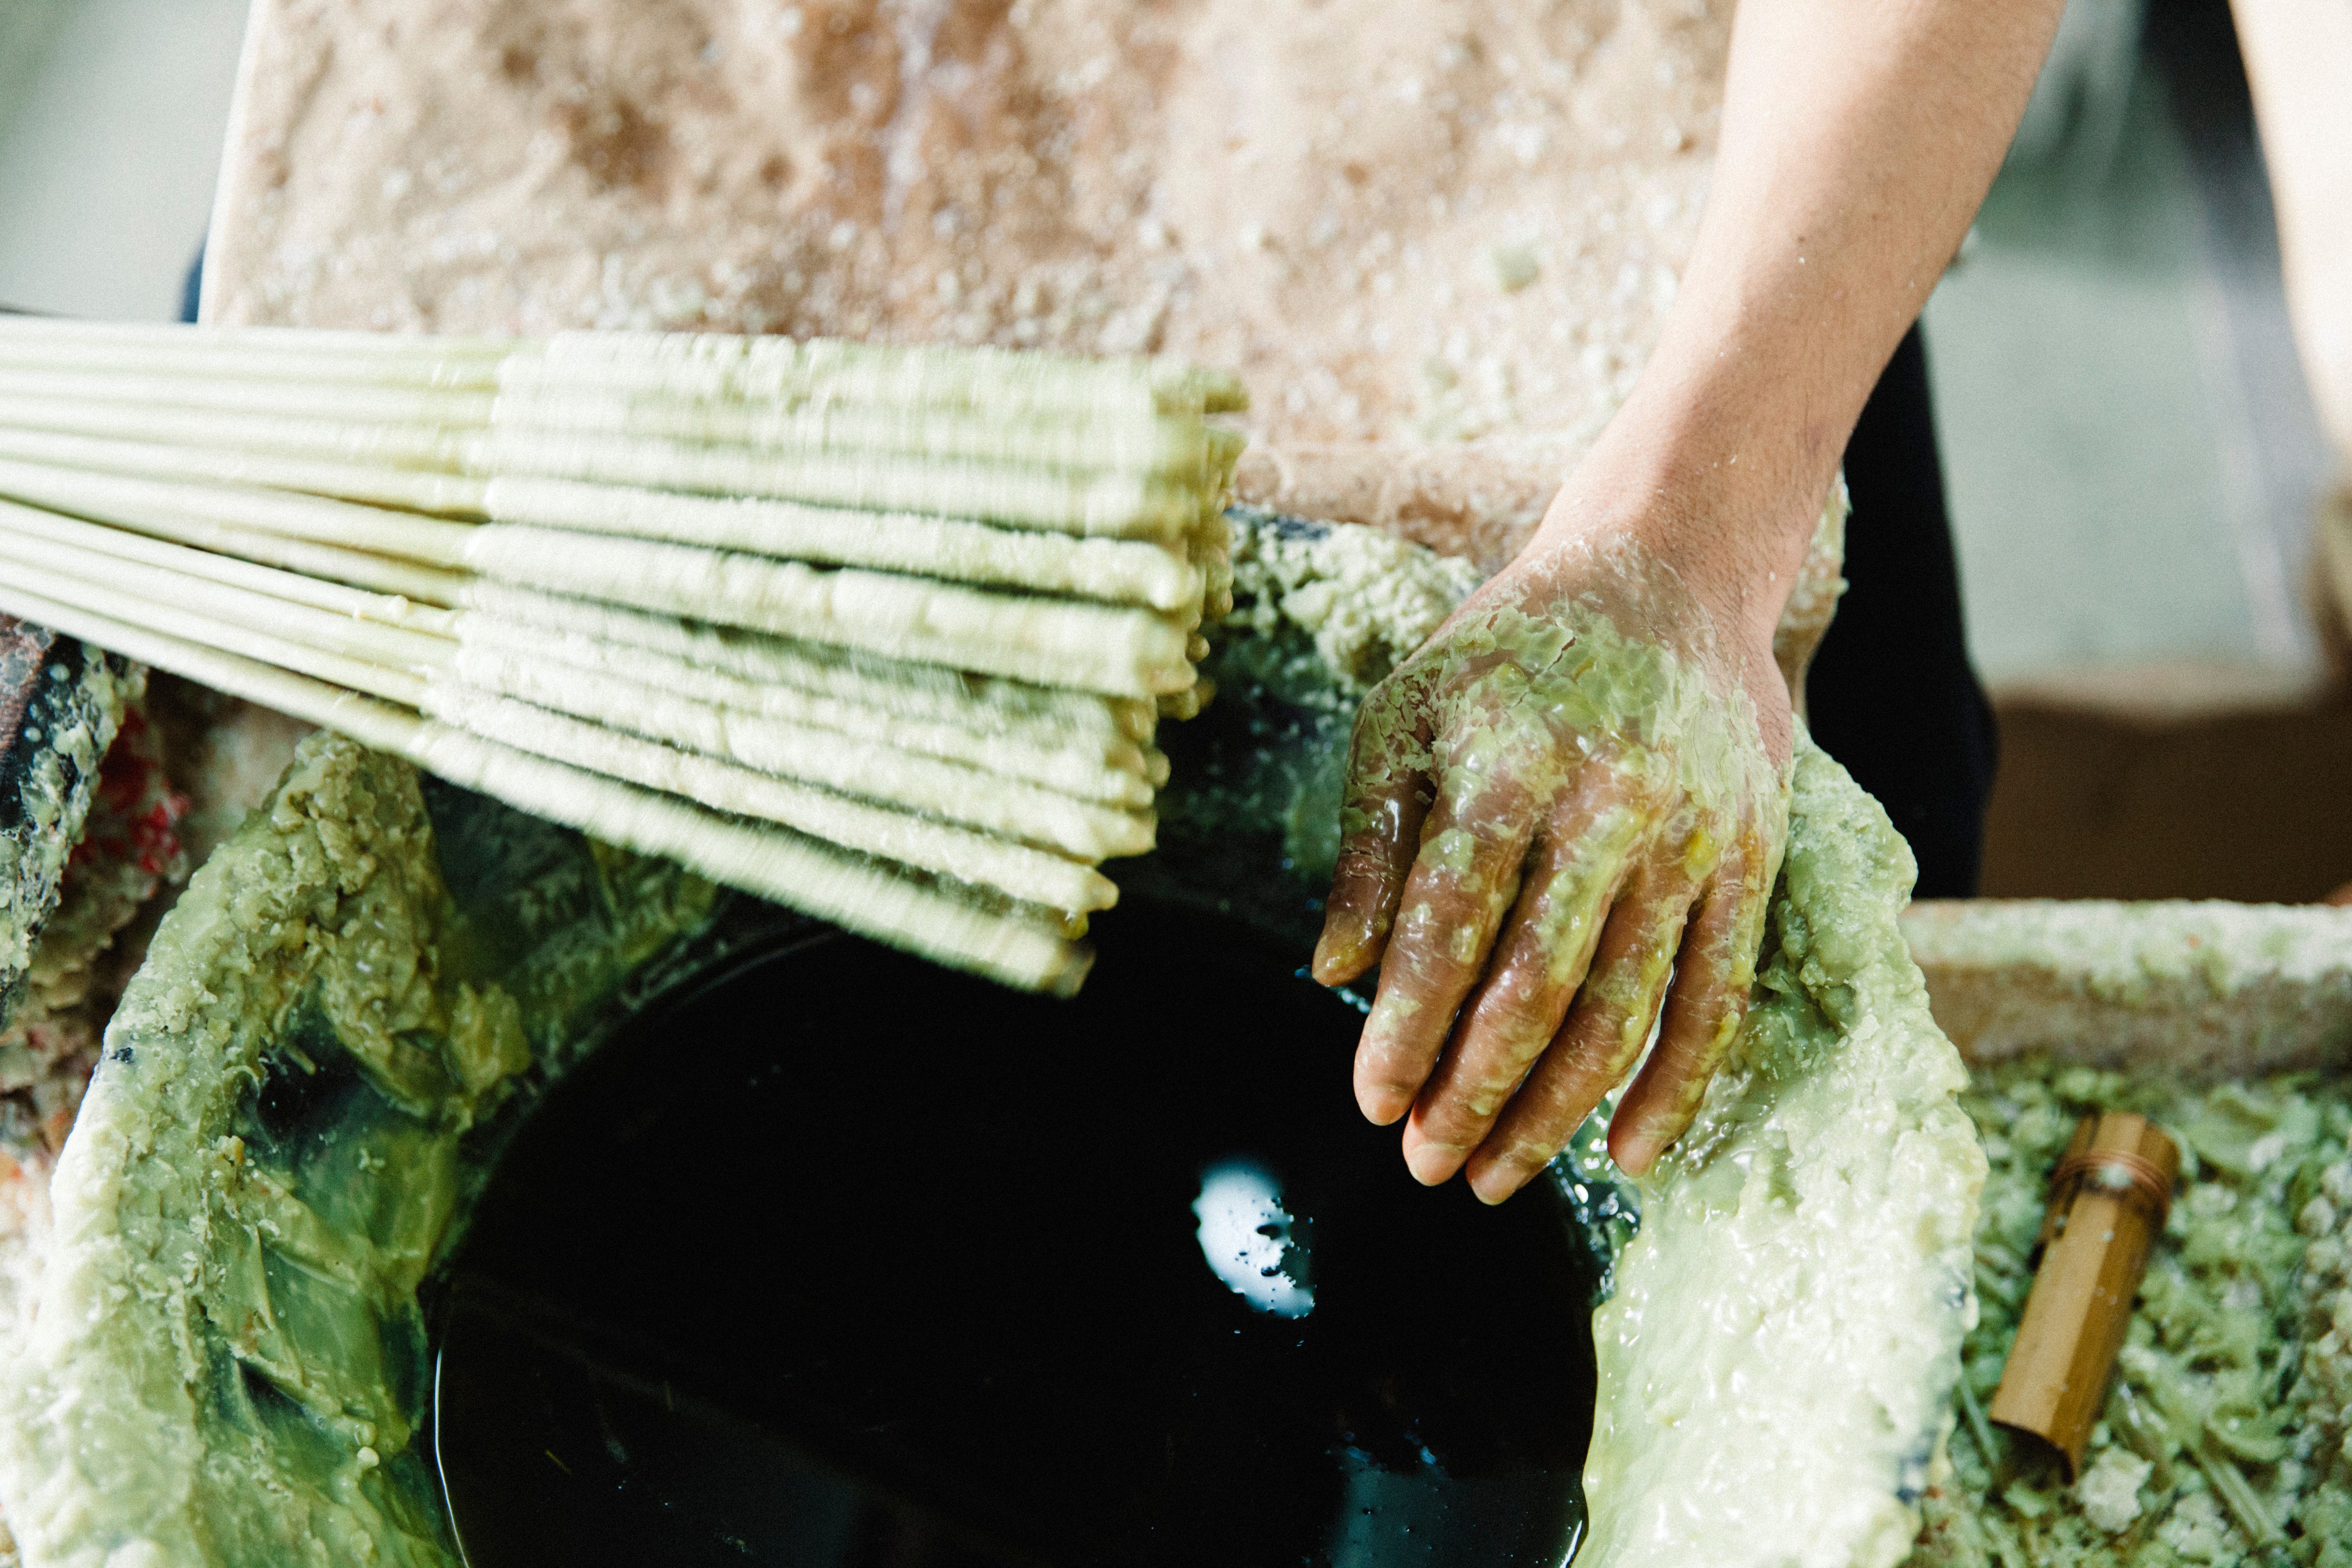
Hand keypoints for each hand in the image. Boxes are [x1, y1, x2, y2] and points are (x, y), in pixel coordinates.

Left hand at [1311, 520, 1792, 1199]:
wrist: (1667, 576)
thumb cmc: (1510, 656)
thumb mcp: (1410, 717)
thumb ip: (1371, 848)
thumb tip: (1331, 976)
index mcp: (1510, 764)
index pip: (1448, 927)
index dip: (1407, 1028)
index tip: (1371, 1104)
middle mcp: (1608, 804)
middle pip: (1536, 986)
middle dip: (1474, 1091)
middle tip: (1425, 1165)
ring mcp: (1690, 837)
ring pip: (1623, 1009)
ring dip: (1557, 1110)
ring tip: (1497, 1176)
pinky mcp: (1750, 860)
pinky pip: (1715, 997)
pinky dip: (1675, 1087)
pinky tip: (1629, 1156)